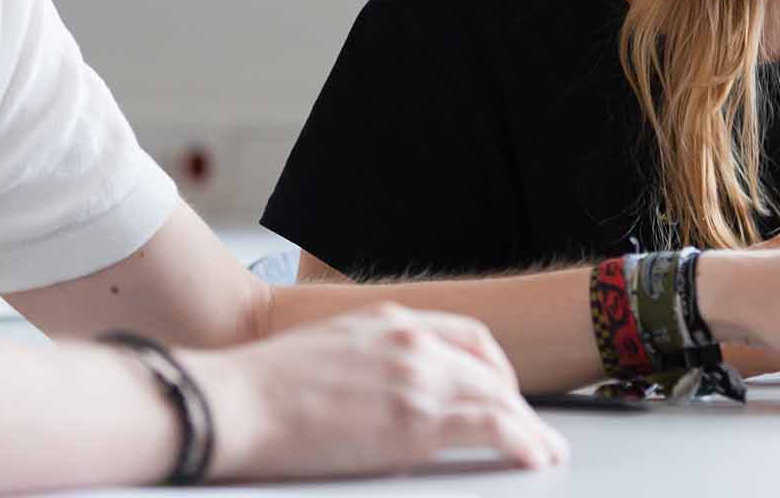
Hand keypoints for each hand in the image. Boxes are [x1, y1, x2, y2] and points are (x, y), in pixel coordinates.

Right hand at [194, 304, 566, 478]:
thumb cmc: (258, 390)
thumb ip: (366, 368)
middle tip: (532, 430)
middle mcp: (412, 341)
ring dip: (528, 428)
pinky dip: (523, 441)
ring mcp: (417, 377)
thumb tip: (382, 403)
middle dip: (514, 402)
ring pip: (497, 399)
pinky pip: (492, 427)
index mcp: (390, 321)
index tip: (502, 390)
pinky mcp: (417, 420)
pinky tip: (533, 457)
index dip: (493, 367)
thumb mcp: (324, 355)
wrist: (235, 402)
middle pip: (488, 369)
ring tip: (543, 452)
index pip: (466, 336)